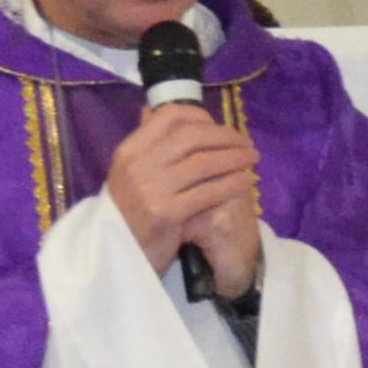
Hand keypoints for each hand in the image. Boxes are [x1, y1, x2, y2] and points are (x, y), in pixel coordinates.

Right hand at [103, 104, 261, 284]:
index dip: (200, 116)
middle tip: (246, 143)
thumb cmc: (129, 213)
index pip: (168, 116)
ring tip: (252, 158)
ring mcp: (151, 189)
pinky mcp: (166, 214)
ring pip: (204, 162)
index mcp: (129, 150)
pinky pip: (209, 192)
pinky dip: (232, 184)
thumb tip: (152, 111)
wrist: (115, 256)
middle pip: (192, 136)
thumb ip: (146, 146)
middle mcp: (138, 165)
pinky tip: (245, 182)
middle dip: (225, 136)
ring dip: (235, 157)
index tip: (219, 126)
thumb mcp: (129, 174)